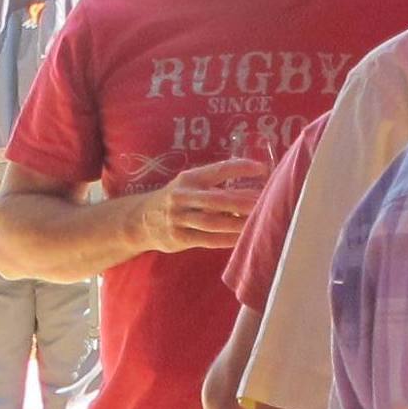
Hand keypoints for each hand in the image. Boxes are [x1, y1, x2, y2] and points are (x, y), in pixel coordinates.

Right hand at [137, 157, 270, 254]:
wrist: (141, 220)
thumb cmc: (177, 200)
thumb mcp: (189, 184)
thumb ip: (214, 183)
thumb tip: (252, 186)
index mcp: (189, 178)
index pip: (218, 170)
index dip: (241, 168)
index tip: (263, 169)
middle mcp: (183, 196)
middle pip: (218, 200)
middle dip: (243, 202)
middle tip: (266, 202)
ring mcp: (179, 218)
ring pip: (214, 222)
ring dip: (238, 223)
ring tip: (258, 223)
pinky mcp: (179, 238)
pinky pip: (208, 240)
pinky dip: (228, 240)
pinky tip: (243, 238)